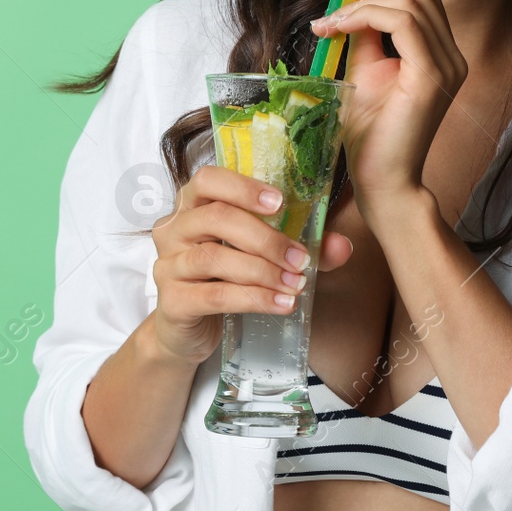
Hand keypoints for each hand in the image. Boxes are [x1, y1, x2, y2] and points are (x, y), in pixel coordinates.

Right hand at [147, 165, 353, 364]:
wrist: (188, 330)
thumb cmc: (224, 279)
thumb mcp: (258, 256)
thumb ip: (298, 246)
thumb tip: (342, 246)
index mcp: (193, 205)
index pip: (208, 180)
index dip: (243, 188)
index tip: (280, 203)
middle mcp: (173, 229)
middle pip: (216, 218)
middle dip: (265, 238)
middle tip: (300, 258)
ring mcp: (168, 265)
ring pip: (215, 258)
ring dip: (263, 270)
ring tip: (295, 284)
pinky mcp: (171, 302)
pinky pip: (214, 295)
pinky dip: (253, 299)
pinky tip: (280, 304)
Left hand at [311, 0, 467, 214]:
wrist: (381, 184)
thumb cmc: (368, 137)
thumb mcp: (360, 72)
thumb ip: (362, 36)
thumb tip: (347, 0)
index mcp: (438, 50)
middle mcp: (450, 53)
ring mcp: (447, 64)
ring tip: (324, 4)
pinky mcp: (433, 76)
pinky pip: (401, 22)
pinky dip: (363, 16)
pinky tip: (334, 26)